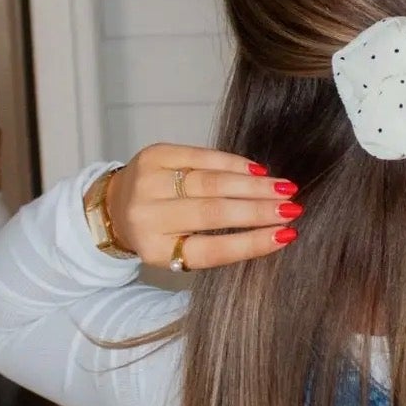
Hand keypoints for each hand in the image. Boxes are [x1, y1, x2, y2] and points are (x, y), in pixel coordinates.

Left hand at [104, 144, 301, 270]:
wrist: (112, 206)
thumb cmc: (159, 232)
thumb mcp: (179, 249)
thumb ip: (216, 242)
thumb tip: (275, 229)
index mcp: (156, 250)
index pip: (211, 249)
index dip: (251, 243)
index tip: (286, 235)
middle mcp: (148, 217)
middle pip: (212, 212)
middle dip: (258, 210)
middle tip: (293, 209)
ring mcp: (148, 183)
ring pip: (209, 181)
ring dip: (252, 185)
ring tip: (284, 188)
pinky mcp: (154, 155)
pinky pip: (200, 156)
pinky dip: (232, 163)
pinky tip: (258, 169)